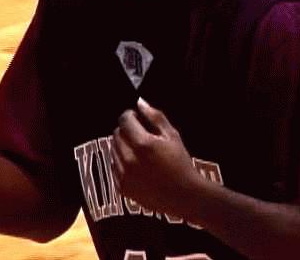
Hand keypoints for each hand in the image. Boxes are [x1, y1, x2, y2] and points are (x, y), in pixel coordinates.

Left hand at [112, 98, 203, 217]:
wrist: (185, 196)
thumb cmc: (180, 163)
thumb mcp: (172, 135)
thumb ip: (154, 116)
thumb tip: (139, 102)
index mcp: (142, 144)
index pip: (124, 120)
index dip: (130, 115)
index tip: (137, 118)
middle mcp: (129, 159)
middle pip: (116, 134)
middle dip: (126, 130)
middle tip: (139, 134)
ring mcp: (124, 175)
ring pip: (113, 150)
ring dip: (123, 146)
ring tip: (139, 151)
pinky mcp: (122, 187)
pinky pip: (114, 166)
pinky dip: (121, 162)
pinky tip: (136, 165)